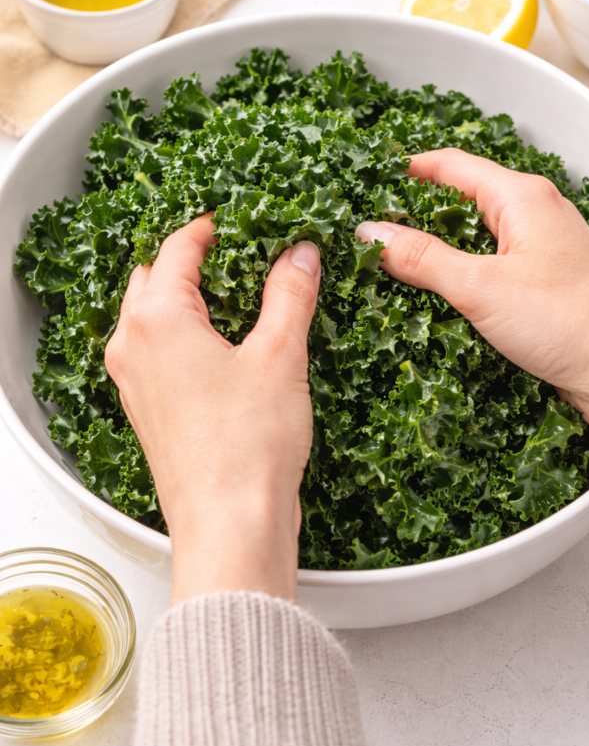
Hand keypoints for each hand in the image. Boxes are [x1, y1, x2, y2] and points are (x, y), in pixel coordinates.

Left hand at [104, 214, 320, 603]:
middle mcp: (133, 347)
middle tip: (242, 255)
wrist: (231, 525)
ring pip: (150, 318)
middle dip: (192, 260)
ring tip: (238, 297)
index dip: (213, 228)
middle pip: (153, 278)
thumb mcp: (279, 355)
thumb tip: (300, 255)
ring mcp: (135, 382)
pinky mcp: (148, 412)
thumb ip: (289, 294)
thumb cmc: (247, 446)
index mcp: (156, 320)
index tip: (244, 221)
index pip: (177, 248)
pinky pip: (156, 355)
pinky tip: (226, 348)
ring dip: (186, 299)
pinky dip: (184, 337)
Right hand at [356, 149, 588, 442]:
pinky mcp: (543, 291)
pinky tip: (435, 302)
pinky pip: (490, 274)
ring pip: (474, 242)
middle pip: (461, 202)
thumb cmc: (573, 321)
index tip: (370, 180)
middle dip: (416, 216)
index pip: (452, 165)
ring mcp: (540, 255)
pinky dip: (460, 282)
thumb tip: (373, 233)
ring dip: (437, 254)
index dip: (408, 169)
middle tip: (371, 232)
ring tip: (391, 268)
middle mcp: (534, 218)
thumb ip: (422, 258)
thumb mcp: (481, 287)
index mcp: (522, 198)